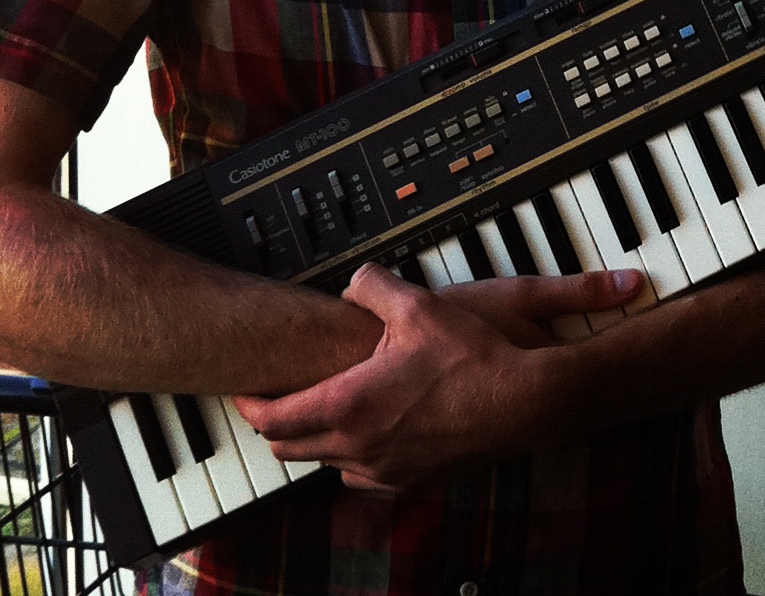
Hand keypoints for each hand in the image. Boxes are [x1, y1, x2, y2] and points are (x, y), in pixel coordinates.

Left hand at [234, 260, 642, 492]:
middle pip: (289, 449)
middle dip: (277, 424)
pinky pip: (363, 475)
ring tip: (331, 410)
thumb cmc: (471, 358)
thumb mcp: (419, 305)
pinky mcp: (410, 481)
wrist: (521, 401)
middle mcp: (357, 447)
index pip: (273, 418)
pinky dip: (355, 455)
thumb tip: (354, 283)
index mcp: (348, 405)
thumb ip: (374, 287)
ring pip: (326, 464)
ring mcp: (383, 470)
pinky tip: (376, 429)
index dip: (251, 404)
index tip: (244, 391)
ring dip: (318, 441)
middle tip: (279, 399)